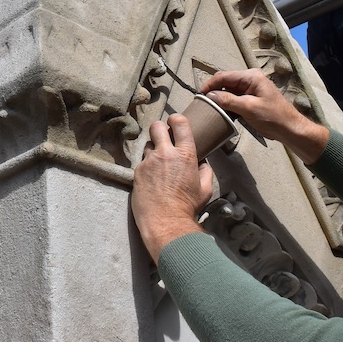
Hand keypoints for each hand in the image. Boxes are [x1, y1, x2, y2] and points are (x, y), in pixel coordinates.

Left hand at [131, 114, 214, 262]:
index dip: (176, 119)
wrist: (166, 222)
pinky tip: (151, 179)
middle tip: (163, 137)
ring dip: (152, 150)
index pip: (180, 123)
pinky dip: (146, 167)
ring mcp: (149, 161)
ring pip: (147, 145)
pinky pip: (141, 162)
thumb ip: (205, 171)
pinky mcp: (137, 172)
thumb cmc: (187, 207)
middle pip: (156, 126)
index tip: (175, 122)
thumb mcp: (205, 189)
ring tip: (158, 164)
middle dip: (159, 128)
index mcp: (185, 155)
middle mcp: (165, 154)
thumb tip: (202, 162)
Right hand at [200, 69, 329, 163]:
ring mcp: (250, 90)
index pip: (224, 76)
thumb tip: (210, 95)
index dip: (210, 84)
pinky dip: (226, 105)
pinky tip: (221, 112)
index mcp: (251, 77)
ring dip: (220, 99)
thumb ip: (228, 100)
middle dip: (213, 91)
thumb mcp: (248, 108)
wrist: (290, 129)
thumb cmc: (273, 117)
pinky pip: (234, 99)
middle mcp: (250, 80)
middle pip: (225, 82)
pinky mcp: (250, 100)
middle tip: (202, 103)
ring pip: (228, 91)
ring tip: (209, 108)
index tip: (199, 95)